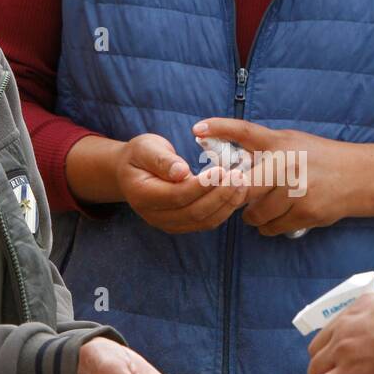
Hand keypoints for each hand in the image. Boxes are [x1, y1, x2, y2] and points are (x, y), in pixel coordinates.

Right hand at [115, 133, 248, 232]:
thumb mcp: (145, 148)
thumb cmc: (140, 155)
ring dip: (226, 204)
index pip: (178, 195)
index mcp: (143, 195)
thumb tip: (181, 172)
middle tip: (239, 176)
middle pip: (194, 212)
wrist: (131, 173)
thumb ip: (162, 160)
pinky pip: (206, 222)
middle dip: (220, 195)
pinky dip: (224, 210)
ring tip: (242, 184)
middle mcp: (154, 216)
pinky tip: (236, 193)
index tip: (222, 170)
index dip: (201, 186)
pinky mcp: (181, 225)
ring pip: (204, 221)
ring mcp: (168, 224)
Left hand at [193, 119, 357, 235]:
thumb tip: (226, 163)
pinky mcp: (305, 212)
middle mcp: (287, 163)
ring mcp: (296, 190)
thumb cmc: (318, 159)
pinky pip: (271, 228)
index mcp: (281, 142)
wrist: (358, 177)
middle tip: (235, 196)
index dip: (220, 128)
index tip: (197, 128)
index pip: (245, 131)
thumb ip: (263, 150)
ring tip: (267, 205)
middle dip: (234, 196)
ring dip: (253, 215)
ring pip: (254, 214)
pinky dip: (270, 226)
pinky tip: (281, 215)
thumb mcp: (292, 143)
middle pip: (242, 186)